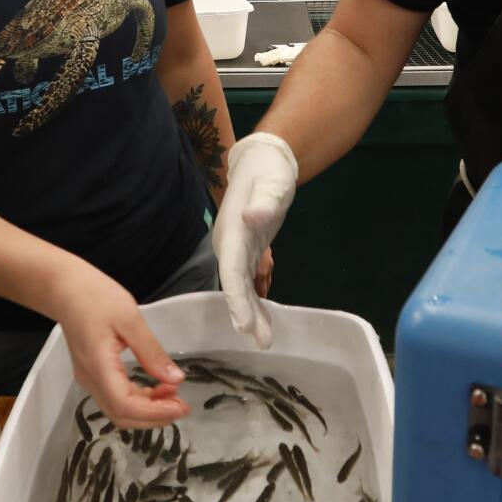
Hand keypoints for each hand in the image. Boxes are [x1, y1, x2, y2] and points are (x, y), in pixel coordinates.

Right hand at [52, 262, 189, 429]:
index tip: (181, 406)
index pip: (125, 406)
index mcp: (99, 367)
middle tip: (182, 406)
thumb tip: (175, 380)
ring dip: (147, 410)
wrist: (64, 289)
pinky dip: (138, 399)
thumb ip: (151, 352)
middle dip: (154, 418)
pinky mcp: (93, 374)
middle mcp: (91, 380)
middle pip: (121, 416)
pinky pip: (116, 398)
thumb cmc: (95, 297)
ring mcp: (89, 379)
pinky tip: (156, 387)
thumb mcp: (130, 319)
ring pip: (118, 410)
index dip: (155, 413)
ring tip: (173, 394)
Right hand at [214, 134, 298, 347]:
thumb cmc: (267, 171)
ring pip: (241, 287)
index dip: (236, 298)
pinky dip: (256, 301)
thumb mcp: (271, 183)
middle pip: (234, 285)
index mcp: (232, 232)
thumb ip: (263, 201)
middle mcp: (229, 245)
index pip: (231, 270)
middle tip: (259, 340)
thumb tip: (252, 217)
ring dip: (251, 313)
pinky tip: (264, 322)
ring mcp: (236, 249)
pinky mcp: (247, 251)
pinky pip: (248, 281)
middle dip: (245, 314)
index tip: (243, 322)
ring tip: (264, 340)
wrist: (263, 161)